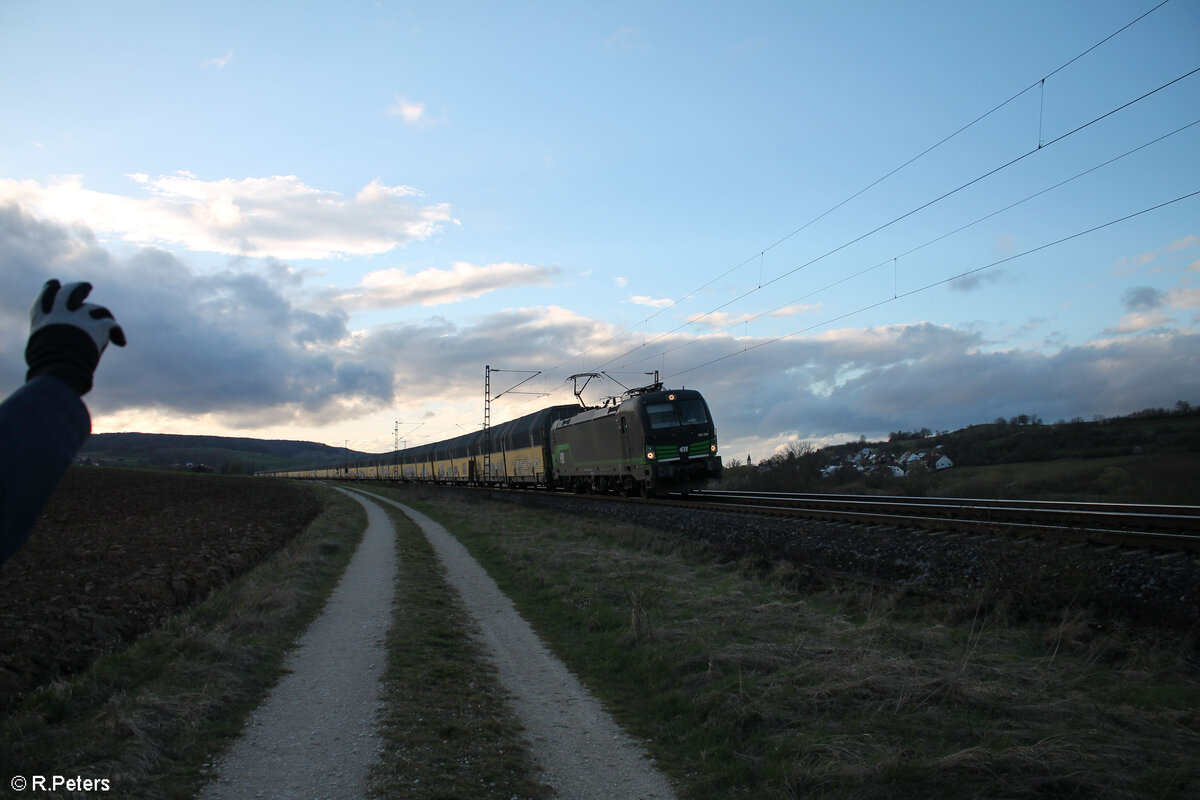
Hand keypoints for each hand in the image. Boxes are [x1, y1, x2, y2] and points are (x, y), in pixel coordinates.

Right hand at [25, 280, 125, 394]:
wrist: (58, 368)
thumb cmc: (46, 367)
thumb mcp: (37, 351)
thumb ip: (45, 341)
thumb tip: (48, 348)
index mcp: (42, 320)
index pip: (45, 297)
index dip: (50, 289)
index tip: (54, 284)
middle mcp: (60, 313)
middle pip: (70, 292)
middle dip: (78, 287)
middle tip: (87, 286)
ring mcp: (79, 317)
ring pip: (96, 308)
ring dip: (103, 313)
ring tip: (108, 320)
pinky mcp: (97, 326)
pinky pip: (111, 325)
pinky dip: (117, 333)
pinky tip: (120, 342)